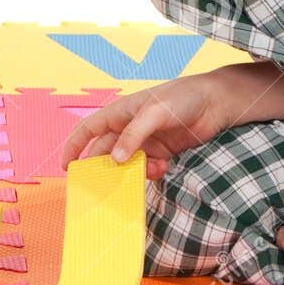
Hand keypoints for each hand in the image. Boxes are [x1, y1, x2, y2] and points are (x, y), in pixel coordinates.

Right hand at [58, 73, 235, 180]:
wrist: (217, 103)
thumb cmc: (183, 98)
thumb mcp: (155, 113)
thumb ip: (134, 135)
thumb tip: (116, 160)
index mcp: (120, 112)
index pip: (88, 130)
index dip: (74, 147)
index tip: (66, 167)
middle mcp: (129, 127)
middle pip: (106, 152)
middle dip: (104, 168)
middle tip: (103, 186)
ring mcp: (145, 141)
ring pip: (127, 164)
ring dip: (132, 172)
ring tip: (147, 170)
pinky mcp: (162, 152)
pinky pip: (147, 168)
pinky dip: (151, 171)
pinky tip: (163, 167)